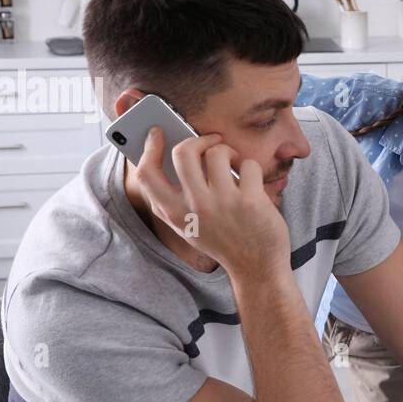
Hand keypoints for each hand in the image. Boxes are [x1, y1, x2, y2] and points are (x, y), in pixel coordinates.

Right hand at [135, 127, 290, 275]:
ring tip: (234, 162)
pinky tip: (251, 181)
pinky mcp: (249, 202)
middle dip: (199, 139)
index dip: (149, 148)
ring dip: (228, 151)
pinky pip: (247, 165)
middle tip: (211, 141)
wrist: (256, 268)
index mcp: (174, 213)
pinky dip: (250, 168)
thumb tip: (164, 157)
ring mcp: (222, 203)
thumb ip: (173, 199)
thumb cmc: (222, 241)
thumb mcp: (187, 226)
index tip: (157, 133)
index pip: (146, 174)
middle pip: (183, 152)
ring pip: (217, 152)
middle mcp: (194, 207)